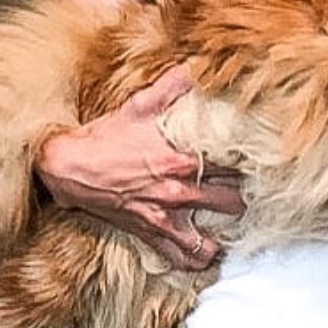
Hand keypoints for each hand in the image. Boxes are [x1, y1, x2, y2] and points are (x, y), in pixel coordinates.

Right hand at [34, 66, 243, 269]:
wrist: (69, 167)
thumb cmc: (106, 136)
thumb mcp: (140, 104)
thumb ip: (172, 86)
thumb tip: (193, 69)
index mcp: (184, 158)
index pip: (234, 165)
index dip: (250, 164)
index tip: (257, 162)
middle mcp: (180, 190)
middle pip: (234, 201)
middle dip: (244, 197)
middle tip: (249, 192)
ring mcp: (167, 216)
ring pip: (215, 236)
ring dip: (225, 232)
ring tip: (232, 224)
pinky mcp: (151, 233)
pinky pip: (182, 259)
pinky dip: (197, 258)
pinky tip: (206, 250)